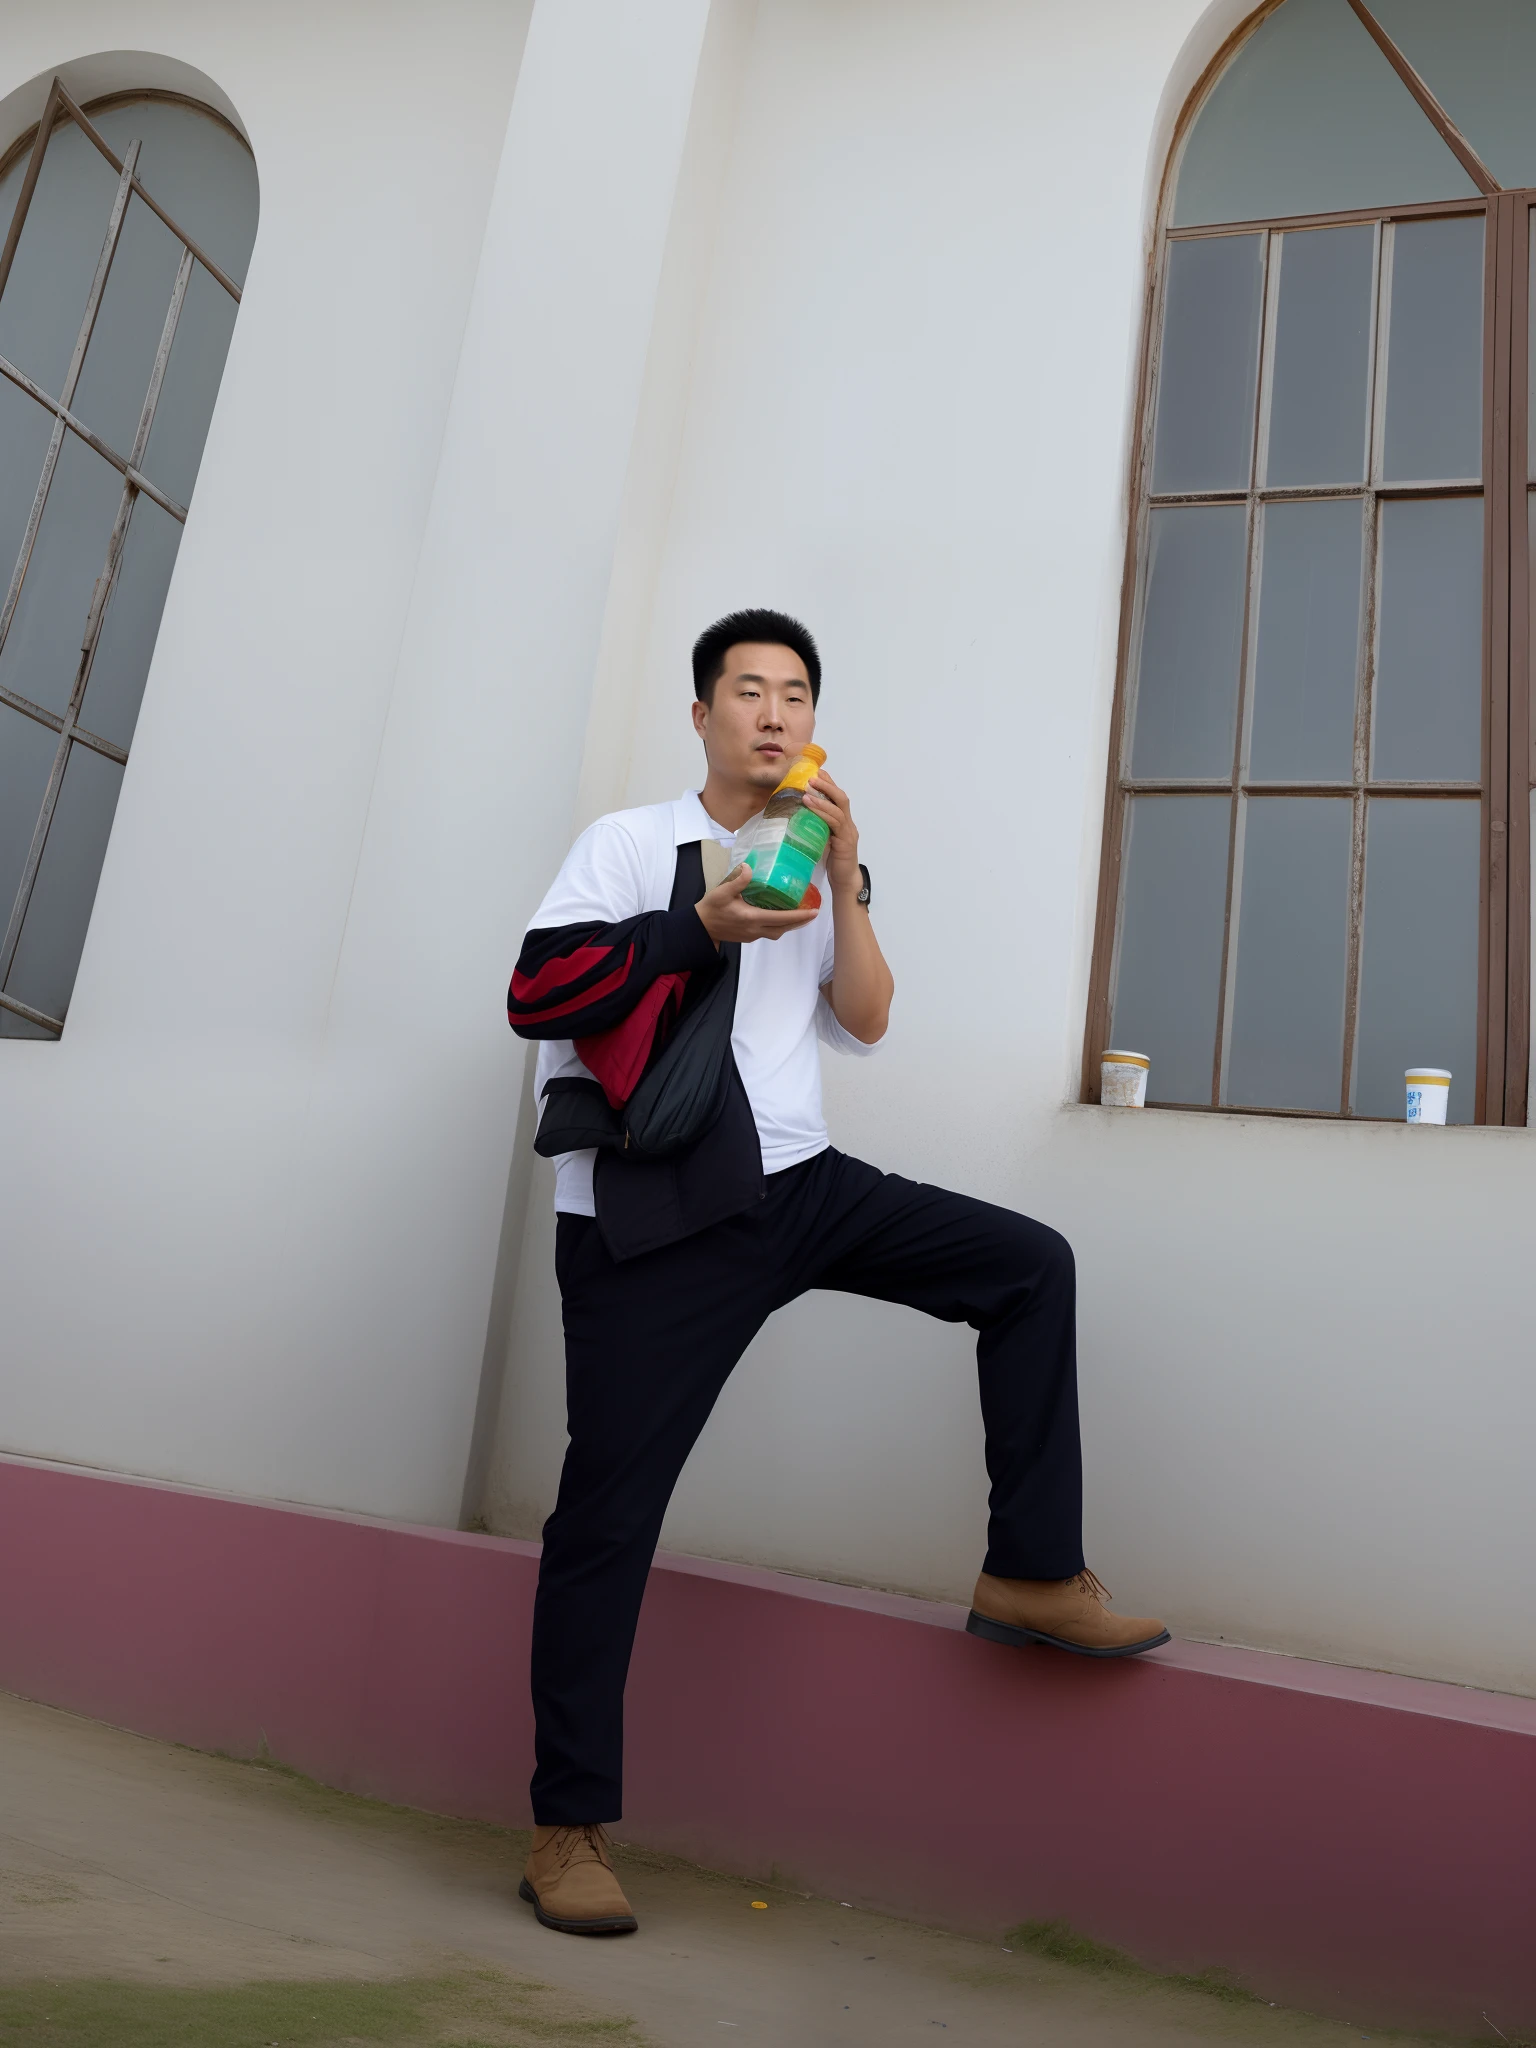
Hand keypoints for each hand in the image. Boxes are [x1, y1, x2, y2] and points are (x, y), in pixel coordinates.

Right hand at [695, 863, 820, 944]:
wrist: (701, 927)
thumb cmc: (711, 908)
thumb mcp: (722, 892)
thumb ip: (737, 881)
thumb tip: (749, 868)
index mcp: (751, 917)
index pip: (781, 918)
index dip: (799, 916)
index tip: (814, 912)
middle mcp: (755, 929)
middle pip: (784, 928)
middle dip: (800, 922)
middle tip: (813, 913)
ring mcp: (752, 935)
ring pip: (777, 932)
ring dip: (790, 925)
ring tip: (800, 915)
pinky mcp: (749, 937)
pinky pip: (770, 933)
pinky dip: (779, 926)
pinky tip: (781, 917)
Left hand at [802, 772, 860, 894]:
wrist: (844, 881)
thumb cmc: (832, 861)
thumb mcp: (822, 840)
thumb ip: (815, 828)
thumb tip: (796, 816)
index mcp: (843, 821)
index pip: (837, 798)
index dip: (829, 783)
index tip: (816, 771)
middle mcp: (848, 824)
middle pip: (841, 798)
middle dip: (827, 785)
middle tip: (812, 776)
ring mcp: (848, 832)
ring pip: (838, 809)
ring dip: (822, 798)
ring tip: (807, 790)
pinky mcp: (846, 842)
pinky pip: (835, 823)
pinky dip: (822, 813)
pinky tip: (811, 807)